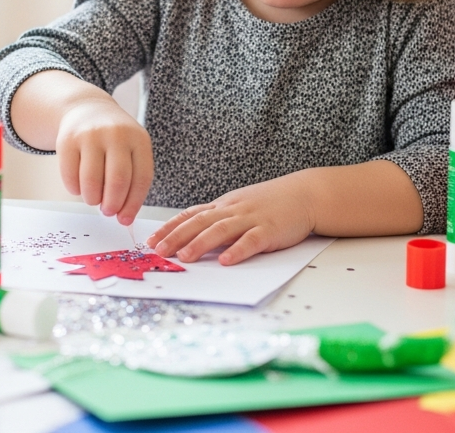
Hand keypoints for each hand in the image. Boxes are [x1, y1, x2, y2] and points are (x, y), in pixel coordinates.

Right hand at [56, 97, 153, 225]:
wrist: (87, 108)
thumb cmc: (114, 139)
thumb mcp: (131, 149)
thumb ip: (132, 180)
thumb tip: (124, 218)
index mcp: (139, 139)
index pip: (141, 178)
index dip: (133, 204)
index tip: (125, 219)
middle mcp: (116, 134)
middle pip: (117, 181)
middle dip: (112, 204)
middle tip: (107, 212)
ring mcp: (90, 135)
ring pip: (91, 181)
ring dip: (92, 199)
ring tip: (93, 199)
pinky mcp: (67, 140)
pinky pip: (70, 176)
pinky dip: (75, 190)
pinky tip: (79, 187)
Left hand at [148, 176, 314, 265]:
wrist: (304, 194)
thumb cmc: (270, 203)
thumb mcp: (239, 206)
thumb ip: (218, 220)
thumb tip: (192, 237)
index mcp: (223, 206)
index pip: (190, 215)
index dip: (169, 227)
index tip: (151, 240)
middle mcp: (233, 210)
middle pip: (199, 222)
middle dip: (176, 237)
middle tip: (159, 251)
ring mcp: (251, 218)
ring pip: (221, 230)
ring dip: (200, 243)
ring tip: (184, 257)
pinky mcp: (270, 230)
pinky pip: (251, 240)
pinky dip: (238, 250)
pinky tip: (226, 260)